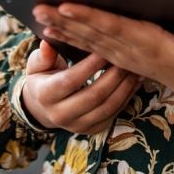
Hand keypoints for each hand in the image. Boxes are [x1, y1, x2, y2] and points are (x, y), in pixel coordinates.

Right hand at [20, 40, 140, 134]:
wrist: (43, 107)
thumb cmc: (43, 77)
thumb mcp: (37, 64)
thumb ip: (44, 55)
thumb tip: (47, 43)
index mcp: (45, 96)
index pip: (71, 80)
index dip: (90, 65)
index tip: (105, 49)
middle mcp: (59, 115)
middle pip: (93, 96)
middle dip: (113, 76)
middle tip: (126, 57)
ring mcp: (77, 126)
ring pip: (107, 107)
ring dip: (124, 87)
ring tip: (134, 68)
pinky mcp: (92, 130)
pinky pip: (113, 114)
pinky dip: (127, 97)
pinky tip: (135, 81)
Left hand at [35, 3, 173, 108]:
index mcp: (149, 45)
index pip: (114, 28)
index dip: (90, 18)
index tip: (67, 6)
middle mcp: (131, 51)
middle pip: (93, 34)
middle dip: (65, 21)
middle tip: (39, 7)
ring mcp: (124, 56)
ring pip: (88, 41)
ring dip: (63, 29)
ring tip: (39, 16)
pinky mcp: (121, 58)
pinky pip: (91, 48)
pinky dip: (71, 39)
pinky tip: (53, 31)